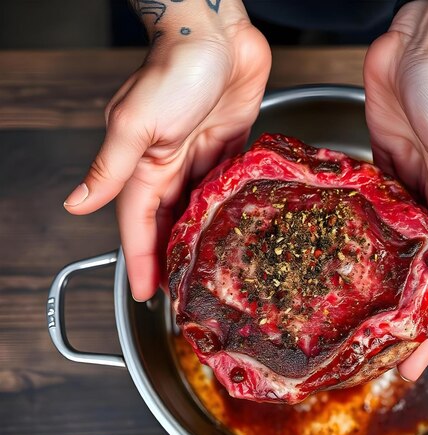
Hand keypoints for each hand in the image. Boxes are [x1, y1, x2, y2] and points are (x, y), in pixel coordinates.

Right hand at [63, 2, 269, 300]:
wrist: (217, 31)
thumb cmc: (176, 69)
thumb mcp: (138, 123)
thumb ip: (112, 167)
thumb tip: (78, 204)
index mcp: (145, 163)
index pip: (138, 223)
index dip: (141, 258)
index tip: (144, 291)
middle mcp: (170, 161)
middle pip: (168, 219)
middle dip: (169, 254)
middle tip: (177, 288)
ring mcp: (200, 151)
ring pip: (196, 204)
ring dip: (197, 234)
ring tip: (204, 266)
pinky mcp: (228, 139)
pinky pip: (225, 180)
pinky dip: (224, 203)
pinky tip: (230, 221)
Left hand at [364, 0, 427, 379]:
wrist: (416, 48)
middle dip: (414, 315)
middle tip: (392, 355)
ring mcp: (410, 190)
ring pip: (402, 251)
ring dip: (390, 285)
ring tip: (371, 322)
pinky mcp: (384, 174)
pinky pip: (378, 218)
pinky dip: (368, 244)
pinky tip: (352, 265)